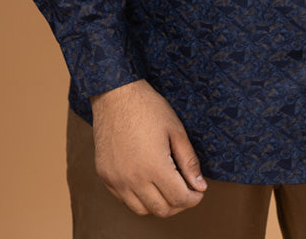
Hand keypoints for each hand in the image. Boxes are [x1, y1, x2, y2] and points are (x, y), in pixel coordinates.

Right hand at [90, 79, 207, 217]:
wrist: (115, 94)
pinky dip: (138, 197)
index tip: (199, 192)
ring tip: (166, 187)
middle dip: (179, 204)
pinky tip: (146, 181)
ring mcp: (116, 179)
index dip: (194, 198)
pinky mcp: (105, 176)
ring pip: (142, 209)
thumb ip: (189, 161)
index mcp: (154, 166)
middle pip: (162, 210)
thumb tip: (200, 186)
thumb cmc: (147, 107)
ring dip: (158, 204)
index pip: (179, 198)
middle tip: (186, 191)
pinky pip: (124, 199)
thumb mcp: (176, 130)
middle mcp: (133, 178)